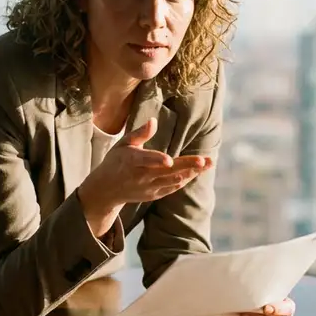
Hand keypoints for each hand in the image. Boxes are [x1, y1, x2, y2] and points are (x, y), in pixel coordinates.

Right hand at [78, 117, 212, 236]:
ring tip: (208, 163)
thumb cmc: (116, 161)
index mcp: (131, 161)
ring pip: (173, 181)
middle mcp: (141, 176)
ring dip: (191, 173)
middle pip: (167, 171)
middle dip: (187, 166)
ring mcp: (149, 187)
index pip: (146, 160)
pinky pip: (173, 188)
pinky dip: (185, 179)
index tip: (169, 160)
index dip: (157, 160)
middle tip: (204, 161)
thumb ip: (139, 133)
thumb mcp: (123, 144)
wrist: (107, 189)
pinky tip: (198, 171)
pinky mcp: (154, 195)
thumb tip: (153, 120)